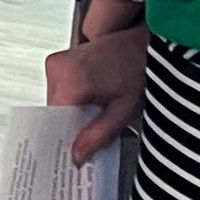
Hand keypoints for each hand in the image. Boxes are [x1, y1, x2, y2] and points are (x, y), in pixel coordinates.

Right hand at [49, 0, 149, 159]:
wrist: (145, 43)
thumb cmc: (140, 68)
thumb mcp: (122, 110)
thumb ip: (97, 136)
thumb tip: (77, 156)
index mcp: (70, 79)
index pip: (54, 120)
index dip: (67, 137)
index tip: (76, 152)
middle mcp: (58, 67)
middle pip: (55, 111)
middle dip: (74, 124)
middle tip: (97, 129)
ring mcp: (57, 61)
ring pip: (57, 101)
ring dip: (75, 111)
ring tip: (100, 107)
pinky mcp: (61, 59)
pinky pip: (60, 88)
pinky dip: (74, 98)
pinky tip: (95, 98)